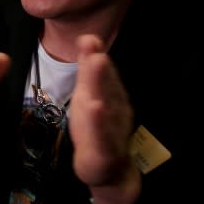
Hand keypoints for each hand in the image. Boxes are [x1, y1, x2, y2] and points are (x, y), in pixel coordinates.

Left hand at [69, 35, 140, 203]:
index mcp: (109, 95)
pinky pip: (102, 136)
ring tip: (95, 83)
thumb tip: (88, 36)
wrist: (108, 167)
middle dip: (101, 73)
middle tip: (95, 54)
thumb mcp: (90, 93)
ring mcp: (111, 130)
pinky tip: (95, 108)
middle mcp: (114, 109)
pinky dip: (99, 123)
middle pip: (106, 90)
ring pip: (106, 111)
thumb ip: (88, 68)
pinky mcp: (104, 151)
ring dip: (102, 95)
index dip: (95, 58)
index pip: (102, 74)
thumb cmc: (98, 125)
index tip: (89, 40)